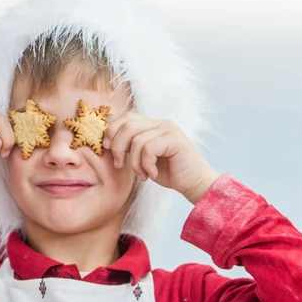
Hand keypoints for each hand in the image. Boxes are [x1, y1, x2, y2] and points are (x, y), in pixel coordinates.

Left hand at [102, 113, 217, 203]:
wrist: (195, 184)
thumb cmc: (170, 173)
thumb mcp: (144, 158)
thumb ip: (131, 147)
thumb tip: (107, 142)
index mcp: (153, 125)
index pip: (125, 117)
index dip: (111, 131)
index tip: (106, 149)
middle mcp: (161, 123)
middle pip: (127, 125)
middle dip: (117, 147)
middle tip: (120, 165)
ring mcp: (169, 130)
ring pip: (137, 140)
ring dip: (134, 162)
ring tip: (143, 175)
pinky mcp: (175, 140)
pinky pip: (148, 149)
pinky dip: (146, 165)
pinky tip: (153, 174)